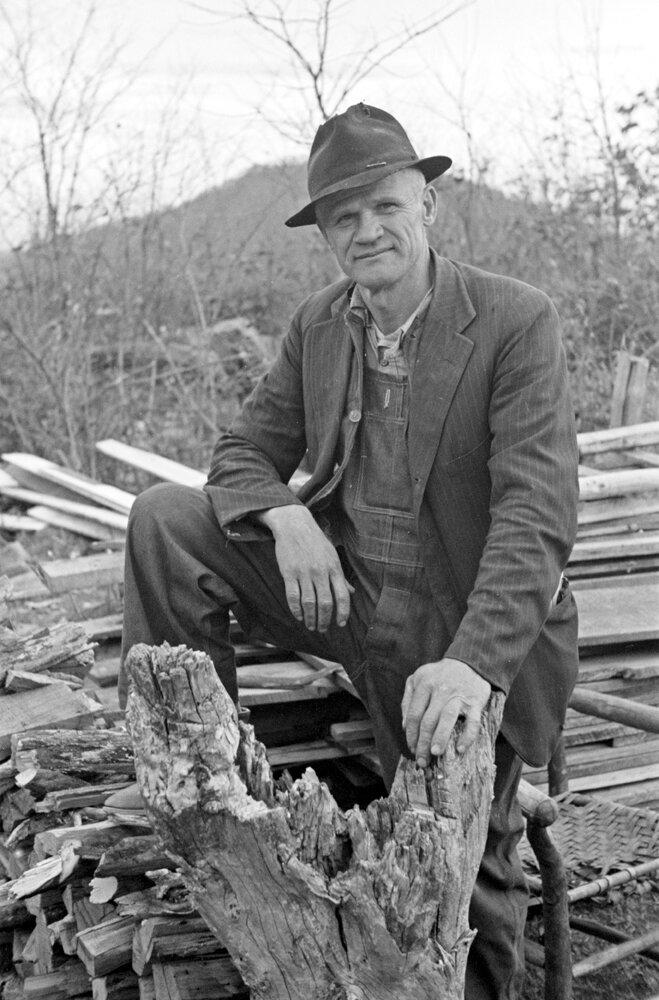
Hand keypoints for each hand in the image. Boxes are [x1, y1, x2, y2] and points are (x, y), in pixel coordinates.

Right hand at [257, 505, 352, 631]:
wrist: (294, 524)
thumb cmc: (316, 541)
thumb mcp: (332, 556)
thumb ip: (341, 576)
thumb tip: (351, 592)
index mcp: (334, 568)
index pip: (343, 595)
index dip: (343, 612)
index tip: (341, 624)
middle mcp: (320, 571)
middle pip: (325, 603)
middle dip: (325, 620)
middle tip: (323, 629)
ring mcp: (304, 572)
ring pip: (309, 603)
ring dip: (311, 618)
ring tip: (311, 626)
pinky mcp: (289, 572)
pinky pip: (293, 596)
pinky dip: (296, 609)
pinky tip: (299, 616)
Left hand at [401, 658, 490, 766]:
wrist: (470, 662)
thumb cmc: (440, 675)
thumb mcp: (419, 678)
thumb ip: (408, 699)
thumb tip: (405, 726)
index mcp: (424, 683)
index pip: (414, 714)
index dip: (411, 734)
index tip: (412, 748)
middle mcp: (440, 689)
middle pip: (428, 720)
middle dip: (422, 743)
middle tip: (422, 760)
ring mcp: (458, 695)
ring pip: (447, 719)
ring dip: (440, 738)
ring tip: (434, 753)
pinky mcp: (475, 702)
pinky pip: (472, 722)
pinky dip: (467, 737)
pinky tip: (461, 749)